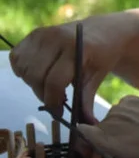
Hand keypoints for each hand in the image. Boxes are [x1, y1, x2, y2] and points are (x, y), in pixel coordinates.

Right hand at [9, 17, 130, 120]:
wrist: (103, 31)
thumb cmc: (102, 56)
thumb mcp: (97, 76)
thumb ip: (87, 100)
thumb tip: (87, 126)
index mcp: (76, 47)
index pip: (55, 81)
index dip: (54, 101)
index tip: (59, 112)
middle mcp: (56, 37)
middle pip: (36, 77)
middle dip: (44, 94)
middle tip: (56, 98)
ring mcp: (42, 34)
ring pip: (25, 70)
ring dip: (34, 83)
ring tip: (51, 84)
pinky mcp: (33, 34)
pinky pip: (18, 59)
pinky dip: (25, 70)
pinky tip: (40, 72)